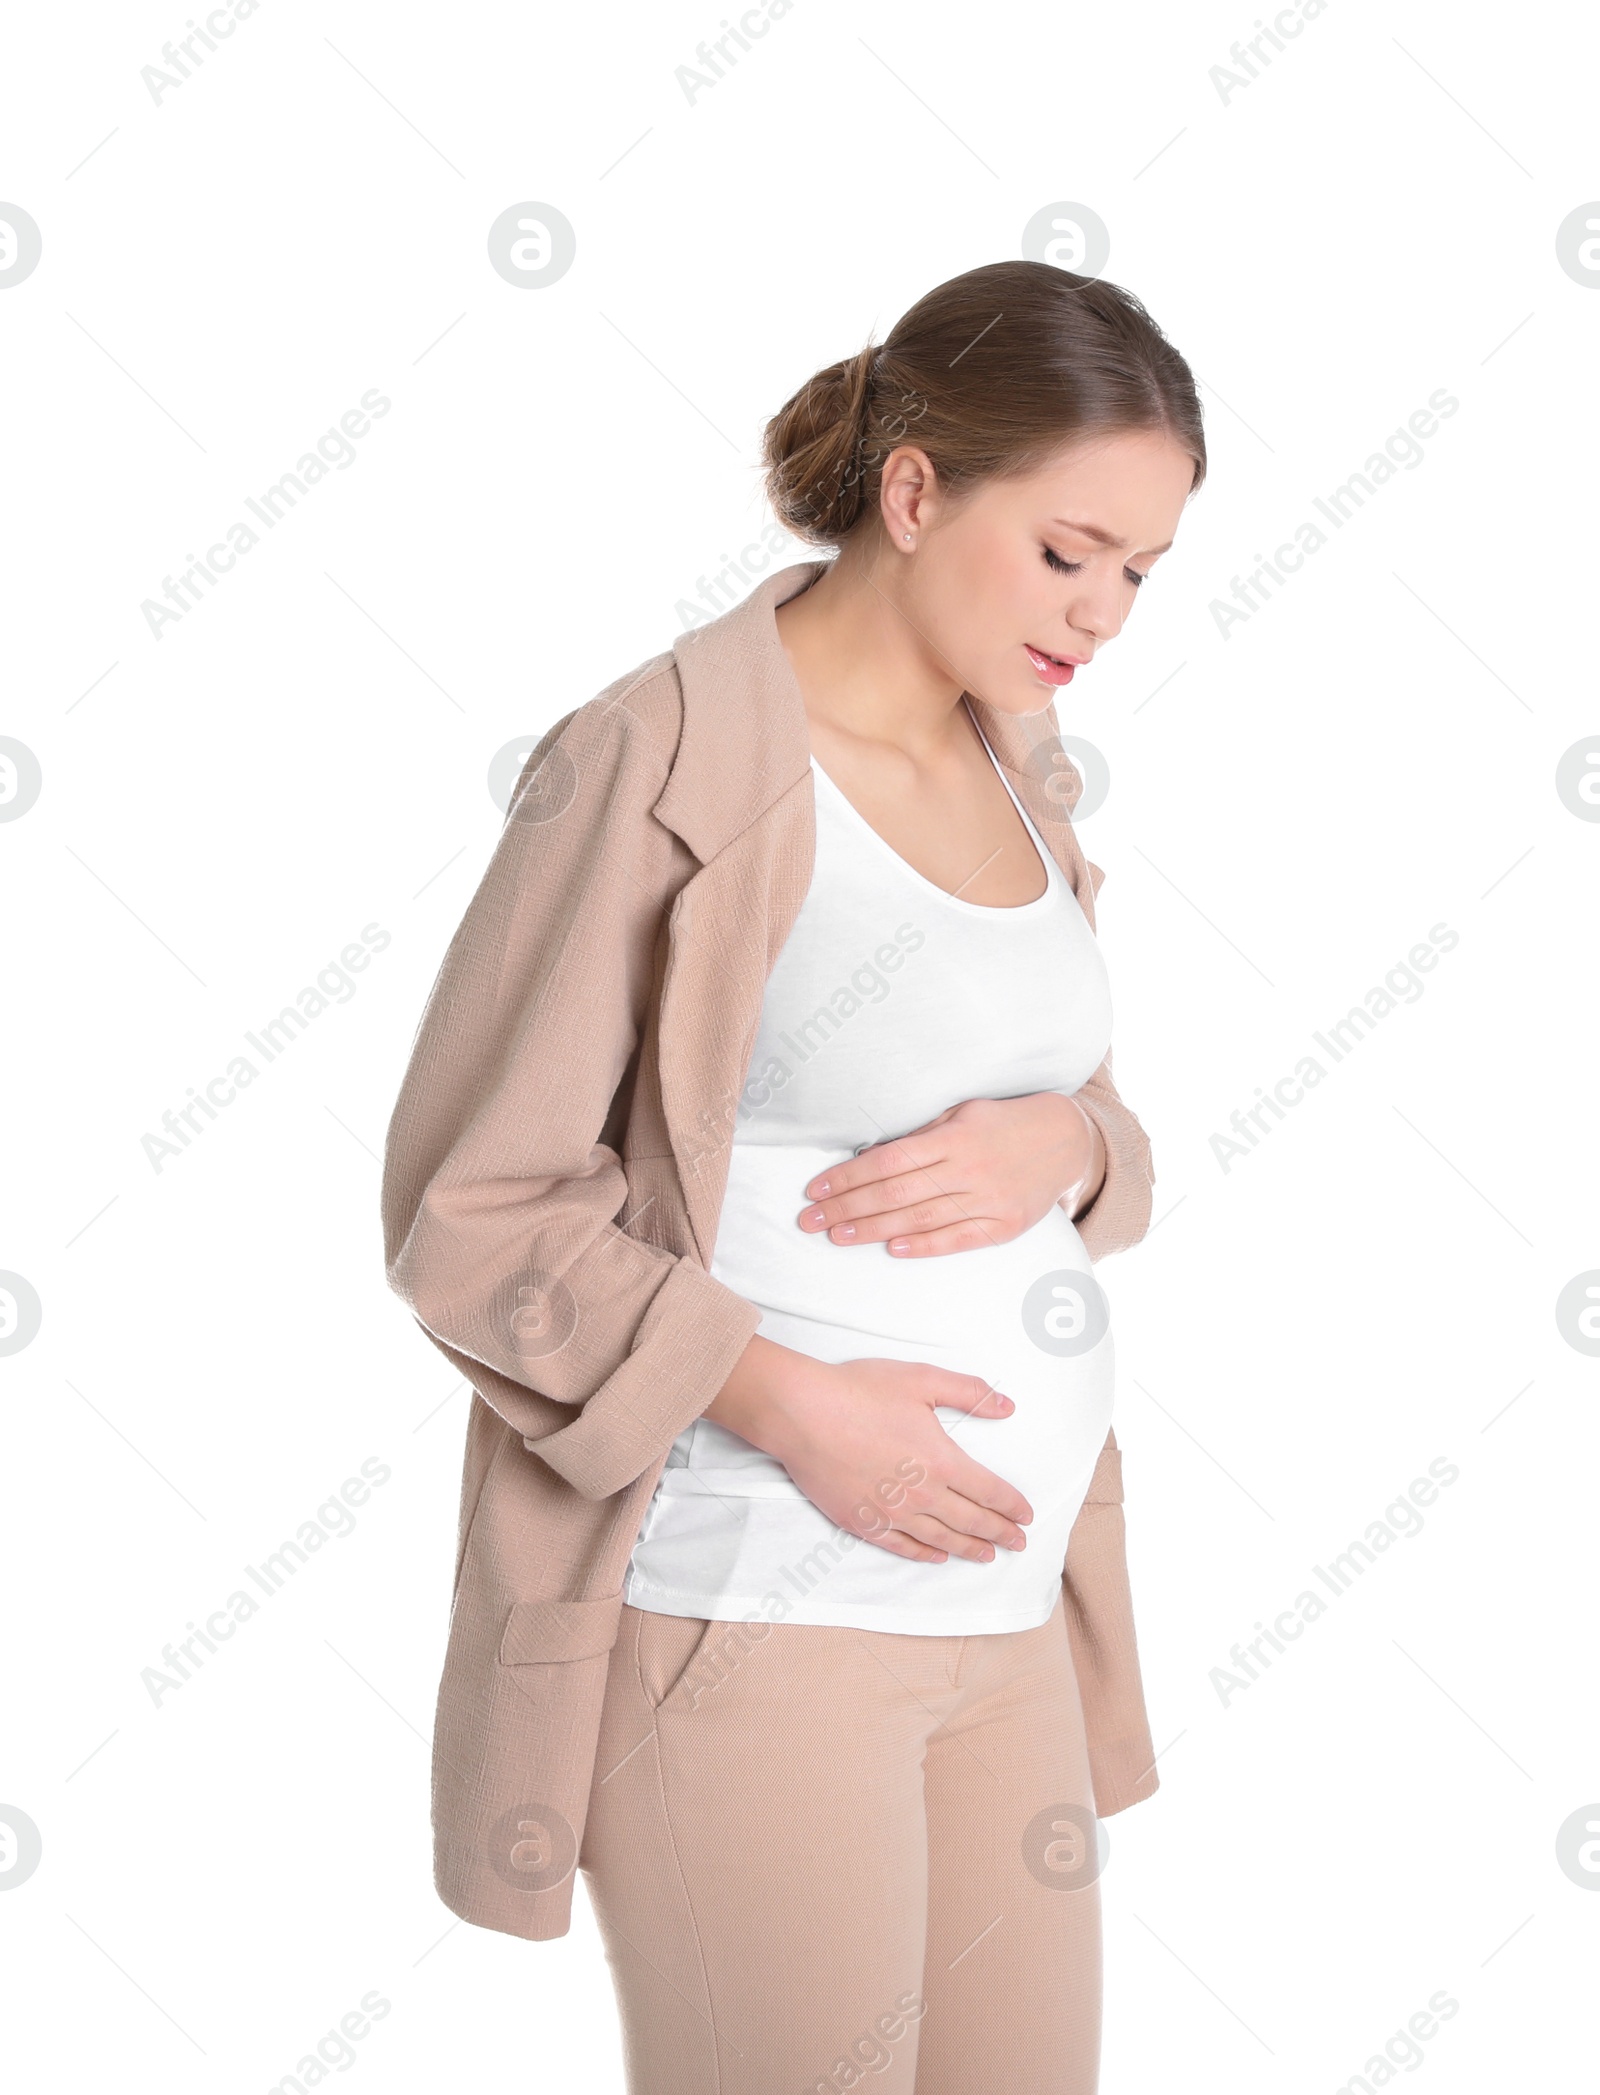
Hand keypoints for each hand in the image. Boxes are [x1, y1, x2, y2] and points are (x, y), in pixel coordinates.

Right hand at [702, 1335, 1033, 1563]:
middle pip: (971, 1520)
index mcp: (941, 1459)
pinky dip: (924, 1554)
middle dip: (1000, 1533)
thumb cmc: (859, 1391)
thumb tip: (1007, 1406)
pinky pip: (901, 1546)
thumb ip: (968, 1392)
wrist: (802, 1413)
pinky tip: (937, 1557)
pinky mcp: (862, 1521)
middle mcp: (921, 1494)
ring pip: (940, 1539)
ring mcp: (891, 1512)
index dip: (1012, 1506)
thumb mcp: (921, 1379)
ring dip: (968, 1548)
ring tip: (987, 1555)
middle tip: (1018, 1544)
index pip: (989, 1491)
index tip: (1027, 1516)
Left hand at [797, 1092, 1104, 1256]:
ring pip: (920, 1219)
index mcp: (954, 1137)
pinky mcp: (1004, 1226)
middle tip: (810, 1221)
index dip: (848, 1176)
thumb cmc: (1001, 1123)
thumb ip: (921, 1135)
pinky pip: (957, 1239)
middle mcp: (968, 1170)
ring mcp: (988, 1201)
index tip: (816, 1190)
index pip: (888, 1160)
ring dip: (873, 1230)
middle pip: (896, 1193)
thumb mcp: (962, 1113)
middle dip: (848, 1208)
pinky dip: (923, 1246)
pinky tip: (891, 1248)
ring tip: (838, 1236)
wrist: (1064, 1140)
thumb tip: (871, 1155)